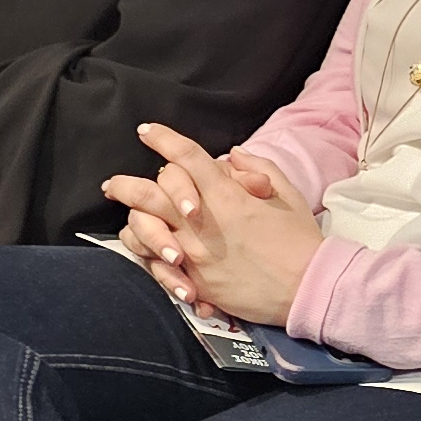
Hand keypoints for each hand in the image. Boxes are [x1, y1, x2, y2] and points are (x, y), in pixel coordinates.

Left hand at [99, 123, 322, 326]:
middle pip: (149, 194)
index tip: (147, 132)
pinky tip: (142, 246)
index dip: (163, 139)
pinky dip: (145, 253)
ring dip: (130, 219)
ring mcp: (194, 253)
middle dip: (126, 184)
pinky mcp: (194, 280)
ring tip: (125, 218)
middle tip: (113, 184)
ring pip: (143, 230)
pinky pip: (154, 264)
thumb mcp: (286, 194)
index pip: (186, 157)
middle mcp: (203, 222)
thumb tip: (232, 156)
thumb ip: (257, 169)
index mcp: (227, 195)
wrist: (308, 288)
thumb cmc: (300, 240)